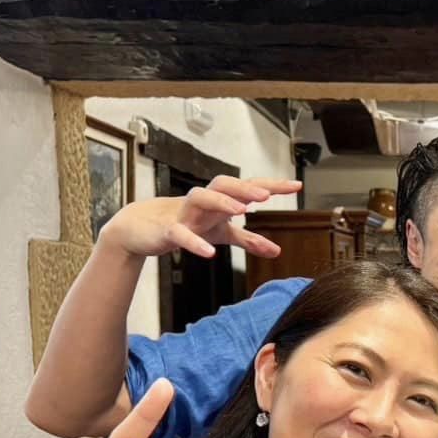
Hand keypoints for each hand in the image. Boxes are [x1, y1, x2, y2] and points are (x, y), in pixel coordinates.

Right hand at [99, 175, 300, 259]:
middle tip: (266, 197)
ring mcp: (185, 214)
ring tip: (241, 211)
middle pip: (225, 185)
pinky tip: (209, 253)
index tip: (296, 185)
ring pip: (201, 199)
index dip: (272, 185)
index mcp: (221, 201)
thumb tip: (278, 250)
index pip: (248, 188)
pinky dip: (195, 242)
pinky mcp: (168, 230)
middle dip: (245, 188)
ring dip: (221, 202)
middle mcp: (205, 202)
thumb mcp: (221, 233)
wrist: (141, 230)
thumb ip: (249, 240)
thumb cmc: (187, 224)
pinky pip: (181, 233)